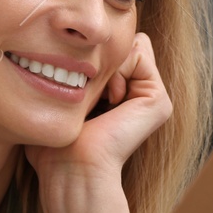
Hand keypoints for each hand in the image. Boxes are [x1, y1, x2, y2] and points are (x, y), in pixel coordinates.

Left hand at [23, 31, 171, 184]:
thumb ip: (64, 77)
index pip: (106, 50)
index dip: (87, 59)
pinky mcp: (158, 100)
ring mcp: (150, 98)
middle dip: (100, 61)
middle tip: (90, 95)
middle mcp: (137, 97)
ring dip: (107, 66)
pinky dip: (119, 68)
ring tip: (101, 99)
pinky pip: (139, 52)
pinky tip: (112, 100)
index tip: (76, 92)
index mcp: (117, 97)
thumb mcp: (56, 103)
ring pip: (130, 45)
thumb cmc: (56, 144)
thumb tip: (53, 53)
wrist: (73, 167)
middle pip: (120, 44)